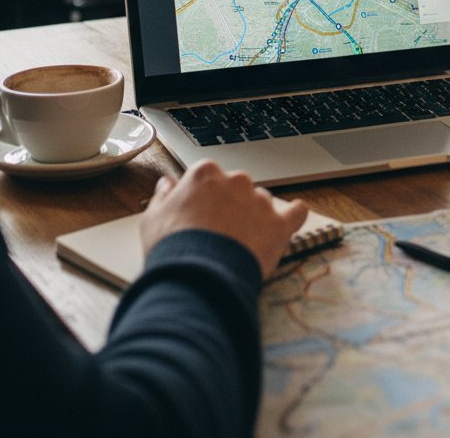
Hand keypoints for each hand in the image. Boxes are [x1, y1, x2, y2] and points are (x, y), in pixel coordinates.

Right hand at [140, 160, 308, 276]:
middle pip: (238, 188)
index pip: (209, 178)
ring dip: (255, 216)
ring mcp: (259, 201)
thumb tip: (167, 184)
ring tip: (241, 242)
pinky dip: (295, 214)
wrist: (198, 276)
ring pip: (262, 202)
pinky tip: (295, 215)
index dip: (205, 199)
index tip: (201, 215)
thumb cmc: (173, 248)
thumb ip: (163, 196)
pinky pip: (295, 213)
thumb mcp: (154, 218)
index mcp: (205, 174)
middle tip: (220, 232)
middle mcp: (236, 181)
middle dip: (231, 206)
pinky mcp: (279, 224)